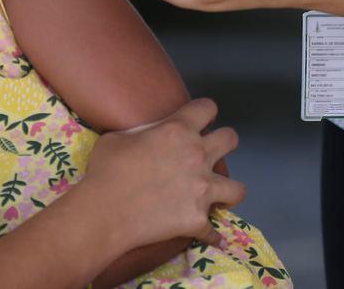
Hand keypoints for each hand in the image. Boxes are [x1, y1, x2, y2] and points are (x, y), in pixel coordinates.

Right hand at [82, 98, 243, 249]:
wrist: (104, 210)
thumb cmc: (106, 169)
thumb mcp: (118, 137)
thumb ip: (142, 132)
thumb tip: (146, 136)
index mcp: (177, 130)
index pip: (207, 108)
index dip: (205, 112)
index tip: (201, 120)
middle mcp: (197, 155)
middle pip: (231, 139)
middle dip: (224, 144)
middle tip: (211, 153)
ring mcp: (202, 189)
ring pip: (238, 188)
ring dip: (227, 191)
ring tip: (218, 196)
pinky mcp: (197, 219)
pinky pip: (214, 232)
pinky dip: (210, 235)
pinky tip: (207, 236)